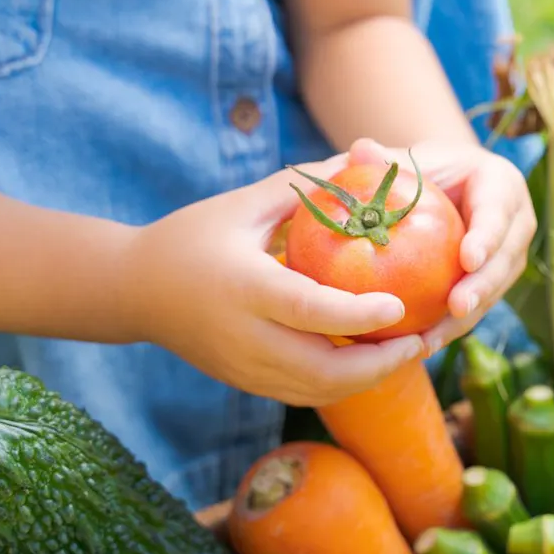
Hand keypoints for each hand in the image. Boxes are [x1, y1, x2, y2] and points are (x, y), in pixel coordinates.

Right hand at [120, 156, 424, 406]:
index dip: (358, 316)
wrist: (132, 291)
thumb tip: (360, 160)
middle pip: (322, 371)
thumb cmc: (191, 236)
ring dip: (367, 379)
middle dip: (379, 365)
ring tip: (407, 351)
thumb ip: (302, 186)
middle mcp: (245, 337)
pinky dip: (342, 383)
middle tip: (420, 340)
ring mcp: (244, 367)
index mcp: (243, 288)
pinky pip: (303, 394)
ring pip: (317, 391)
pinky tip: (370, 360)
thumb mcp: (243, 205)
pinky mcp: (246, 382)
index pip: (309, 312)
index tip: (400, 306)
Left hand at [346, 137, 537, 354]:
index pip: (497, 212)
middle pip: (504, 259)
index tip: (468, 260)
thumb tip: (360, 149)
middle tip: (457, 307)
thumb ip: (386, 160)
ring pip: (493, 291)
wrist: (443, 188)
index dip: (487, 237)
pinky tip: (421, 345)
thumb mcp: (409, 161)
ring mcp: (508, 257)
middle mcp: (515, 223)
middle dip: (483, 286)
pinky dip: (450, 327)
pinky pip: (476, 308)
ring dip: (466, 318)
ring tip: (433, 338)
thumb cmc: (425, 169)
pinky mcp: (493, 283)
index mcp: (502, 186)